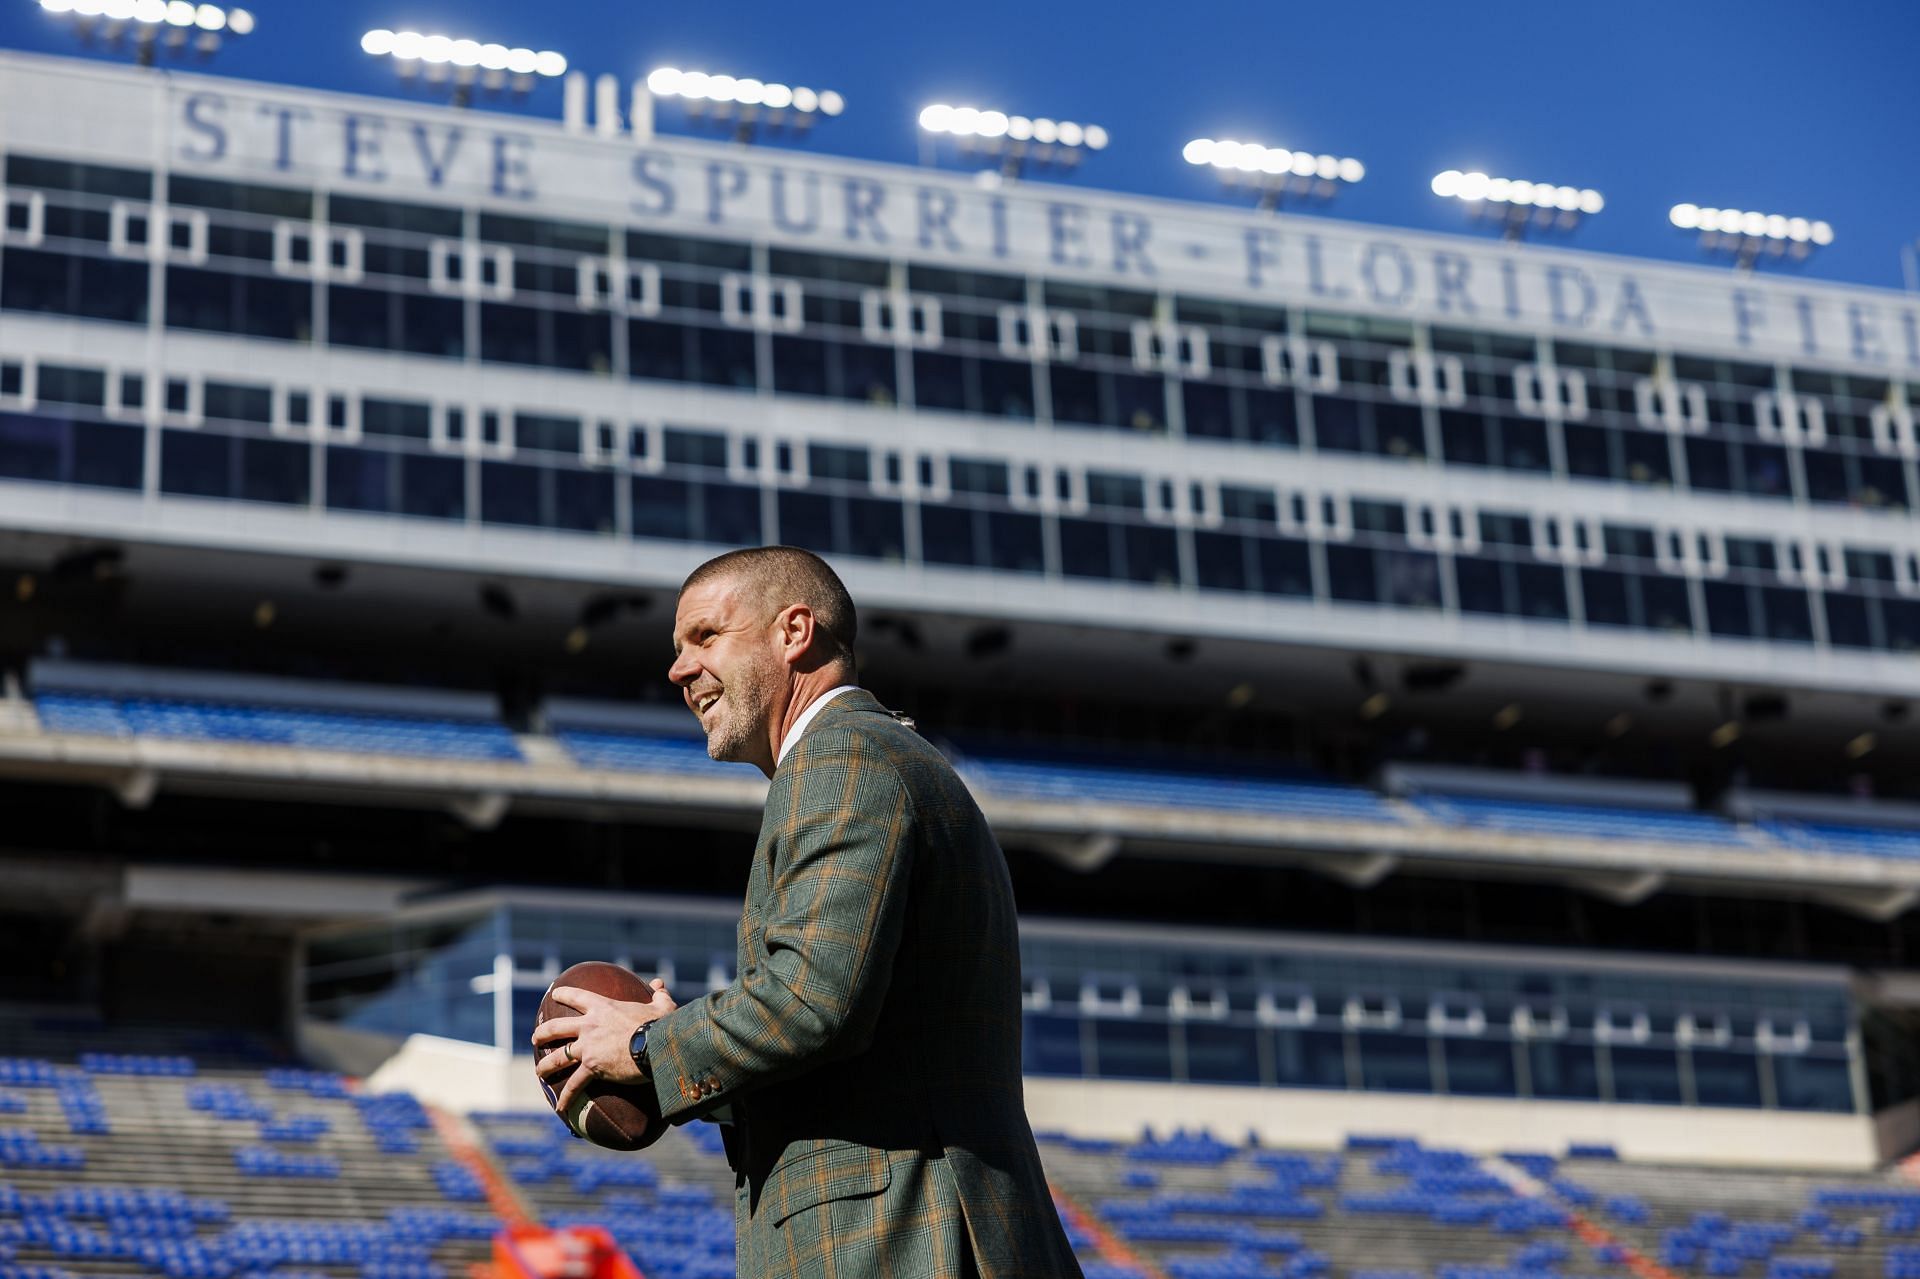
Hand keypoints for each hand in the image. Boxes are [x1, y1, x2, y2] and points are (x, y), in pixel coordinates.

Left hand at [531, 980, 675, 1117]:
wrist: (657, 1045)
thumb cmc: (661, 1025)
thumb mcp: (661, 1006)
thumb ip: (658, 995)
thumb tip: (659, 984)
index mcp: (603, 1007)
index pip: (577, 997)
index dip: (564, 994)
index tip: (555, 994)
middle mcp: (589, 1026)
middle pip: (556, 1028)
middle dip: (543, 1033)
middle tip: (536, 1037)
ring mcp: (588, 1048)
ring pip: (559, 1057)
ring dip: (546, 1065)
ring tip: (539, 1071)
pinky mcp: (592, 1068)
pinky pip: (574, 1085)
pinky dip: (566, 1097)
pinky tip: (560, 1107)